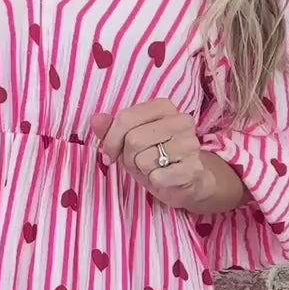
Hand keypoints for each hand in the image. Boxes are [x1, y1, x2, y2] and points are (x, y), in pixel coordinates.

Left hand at [91, 99, 210, 206]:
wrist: (190, 181)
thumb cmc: (158, 158)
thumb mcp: (130, 141)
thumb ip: (112, 129)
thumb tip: (96, 119)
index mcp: (165, 107)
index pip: (126, 117)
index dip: (111, 139)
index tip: (109, 154)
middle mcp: (182, 121)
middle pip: (133, 139)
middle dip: (128, 157)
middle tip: (138, 163)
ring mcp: (190, 144)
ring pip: (143, 159)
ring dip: (142, 170)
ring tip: (154, 169)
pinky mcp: (192, 168)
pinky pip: (156, 177)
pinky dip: (154, 182)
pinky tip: (165, 178)